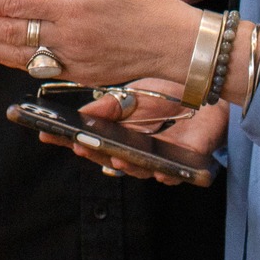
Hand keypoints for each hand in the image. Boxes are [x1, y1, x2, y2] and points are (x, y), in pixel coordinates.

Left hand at [0, 0, 201, 87]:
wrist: (177, 46)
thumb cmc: (150, 4)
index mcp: (74, 7)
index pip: (17, 4)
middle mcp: (68, 36)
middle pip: (9, 32)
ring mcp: (73, 59)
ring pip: (18, 54)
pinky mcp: (80, 75)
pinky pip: (36, 68)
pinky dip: (11, 60)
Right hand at [43, 85, 229, 184]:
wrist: (211, 85)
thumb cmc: (172, 90)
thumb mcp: (136, 92)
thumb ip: (111, 106)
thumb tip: (82, 116)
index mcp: (122, 132)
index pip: (91, 140)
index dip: (69, 140)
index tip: (47, 134)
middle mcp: (138, 149)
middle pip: (110, 158)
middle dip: (95, 154)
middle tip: (80, 147)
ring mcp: (162, 157)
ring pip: (139, 169)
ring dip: (127, 165)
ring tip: (117, 157)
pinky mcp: (189, 162)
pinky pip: (175, 173)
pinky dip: (166, 173)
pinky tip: (157, 168)